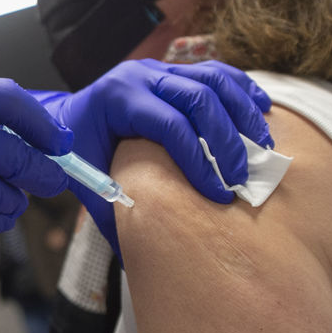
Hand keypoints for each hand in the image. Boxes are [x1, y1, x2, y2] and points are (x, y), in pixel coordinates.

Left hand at [33, 59, 272, 256]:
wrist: (67, 118)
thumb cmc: (78, 153)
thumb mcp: (88, 182)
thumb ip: (113, 213)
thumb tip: (138, 263)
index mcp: (117, 99)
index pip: (169, 126)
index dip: (199, 162)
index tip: (218, 195)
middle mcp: (139, 76)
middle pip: (197, 99)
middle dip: (226, 142)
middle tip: (242, 179)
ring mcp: (159, 69)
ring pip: (212, 80)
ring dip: (243, 113)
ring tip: (263, 148)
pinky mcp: (175, 70)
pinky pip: (216, 72)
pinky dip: (242, 90)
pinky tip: (263, 111)